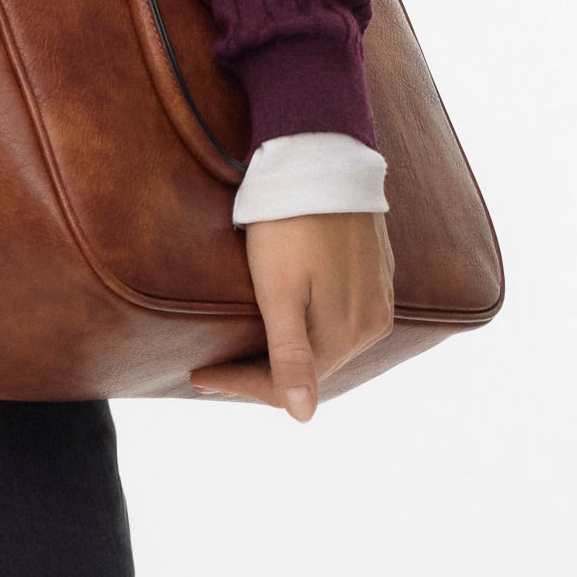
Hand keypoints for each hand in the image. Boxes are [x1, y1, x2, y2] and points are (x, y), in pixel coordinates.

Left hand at [188, 212, 393, 424]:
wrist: (322, 158)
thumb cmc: (289, 225)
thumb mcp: (279, 293)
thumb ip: (291, 357)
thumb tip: (303, 417)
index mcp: (347, 334)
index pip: (288, 384)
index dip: (239, 385)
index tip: (197, 377)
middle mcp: (372, 325)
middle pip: (309, 369)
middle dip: (258, 374)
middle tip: (211, 370)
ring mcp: (379, 300)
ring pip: (325, 347)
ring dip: (283, 355)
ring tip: (240, 354)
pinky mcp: (377, 277)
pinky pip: (339, 321)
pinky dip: (307, 331)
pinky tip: (282, 326)